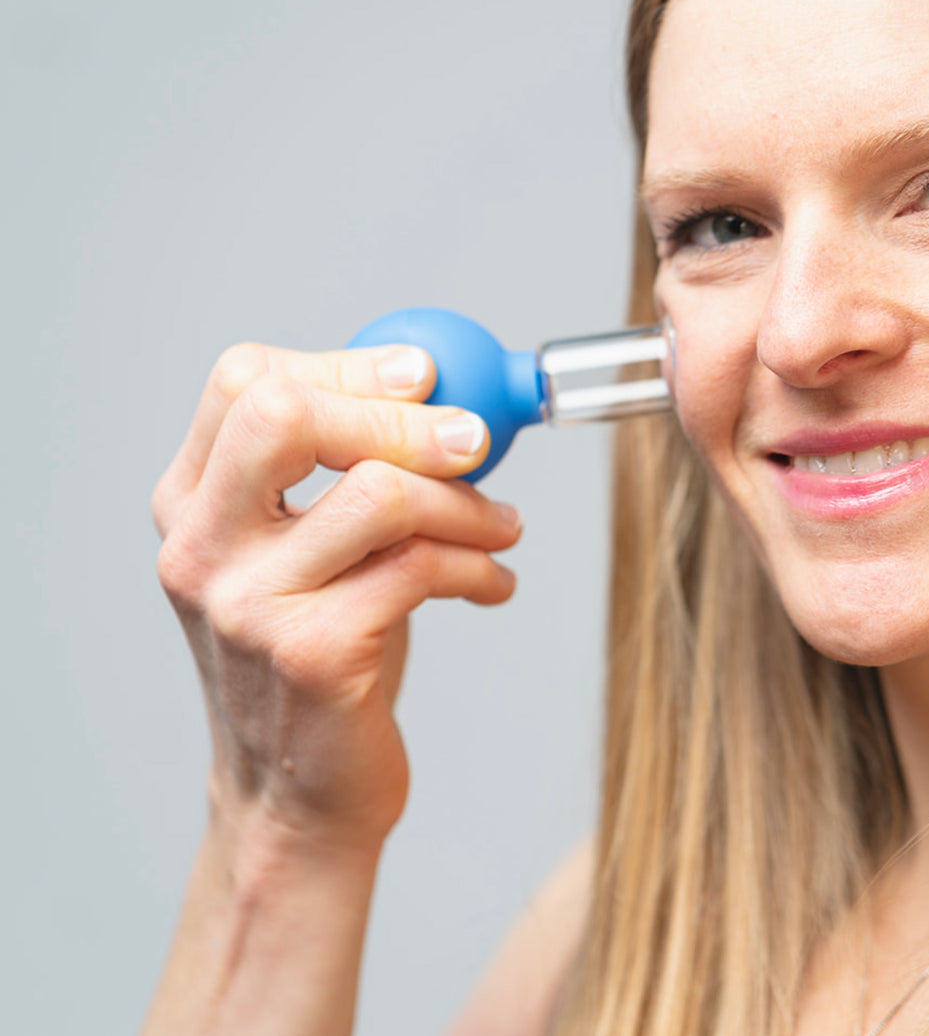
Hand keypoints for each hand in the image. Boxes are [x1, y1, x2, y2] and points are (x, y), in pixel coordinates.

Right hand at [151, 342, 521, 848]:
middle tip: (475, 441)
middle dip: (402, 417)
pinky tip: (495, 582)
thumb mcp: (308, 555)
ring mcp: (248, 603)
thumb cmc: (321, 658)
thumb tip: (445, 394)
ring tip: (504, 528)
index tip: (426, 376)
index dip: (344, 366)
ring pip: (377, 492)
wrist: (299, 796)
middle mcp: (200, 548)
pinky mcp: (311, 653)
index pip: (245, 383)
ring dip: (467, 503)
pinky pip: (420, 566)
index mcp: (190, 505)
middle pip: (284, 415)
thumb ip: (341, 476)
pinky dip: (479, 565)